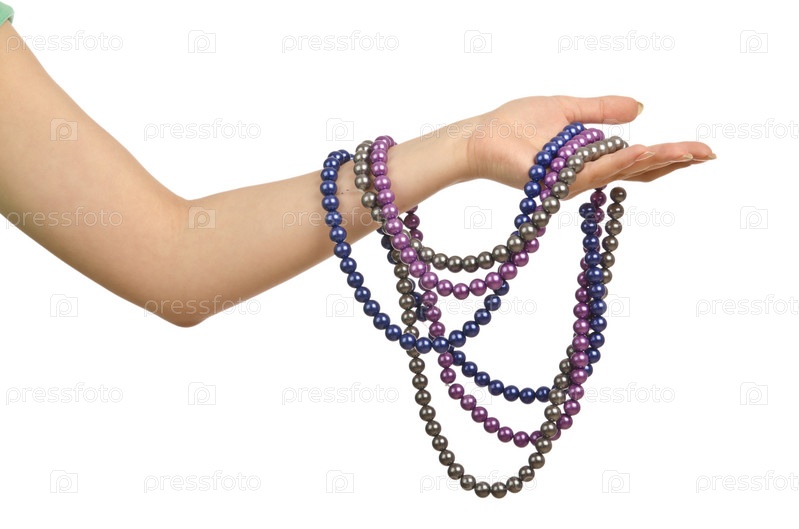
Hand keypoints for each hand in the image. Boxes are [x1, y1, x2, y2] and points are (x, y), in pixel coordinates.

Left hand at [453, 95, 714, 196]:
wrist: (481, 137)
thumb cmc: (515, 125)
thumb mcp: (568, 109)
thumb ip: (602, 110)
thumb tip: (640, 108)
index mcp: (591, 158)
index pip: (638, 159)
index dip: (670, 155)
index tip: (701, 150)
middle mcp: (587, 175)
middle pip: (639, 172)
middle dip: (675, 162)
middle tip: (708, 154)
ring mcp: (574, 182)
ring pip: (624, 173)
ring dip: (657, 161)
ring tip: (688, 152)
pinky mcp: (559, 183)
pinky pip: (596, 173)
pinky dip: (620, 161)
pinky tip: (643, 150)